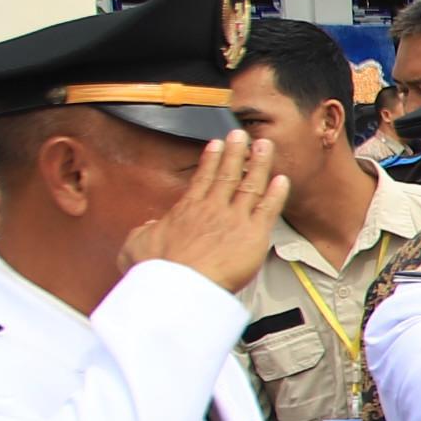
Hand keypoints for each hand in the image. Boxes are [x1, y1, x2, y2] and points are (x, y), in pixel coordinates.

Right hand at [129, 130, 291, 291]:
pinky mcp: (254, 234)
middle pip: (228, 174)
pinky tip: (282, 180)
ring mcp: (235, 219)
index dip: (211, 159)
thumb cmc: (157, 270)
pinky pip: (269, 209)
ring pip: (251, 184)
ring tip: (265, 146)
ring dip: (259, 163)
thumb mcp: (137, 244)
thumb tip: (149, 226)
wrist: (179, 285)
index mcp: (188, 209)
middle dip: (236, 152)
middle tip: (242, 135)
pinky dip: (277, 194)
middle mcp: (213, 208)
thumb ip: (145, 231)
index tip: (216, 144)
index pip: (202, 178)